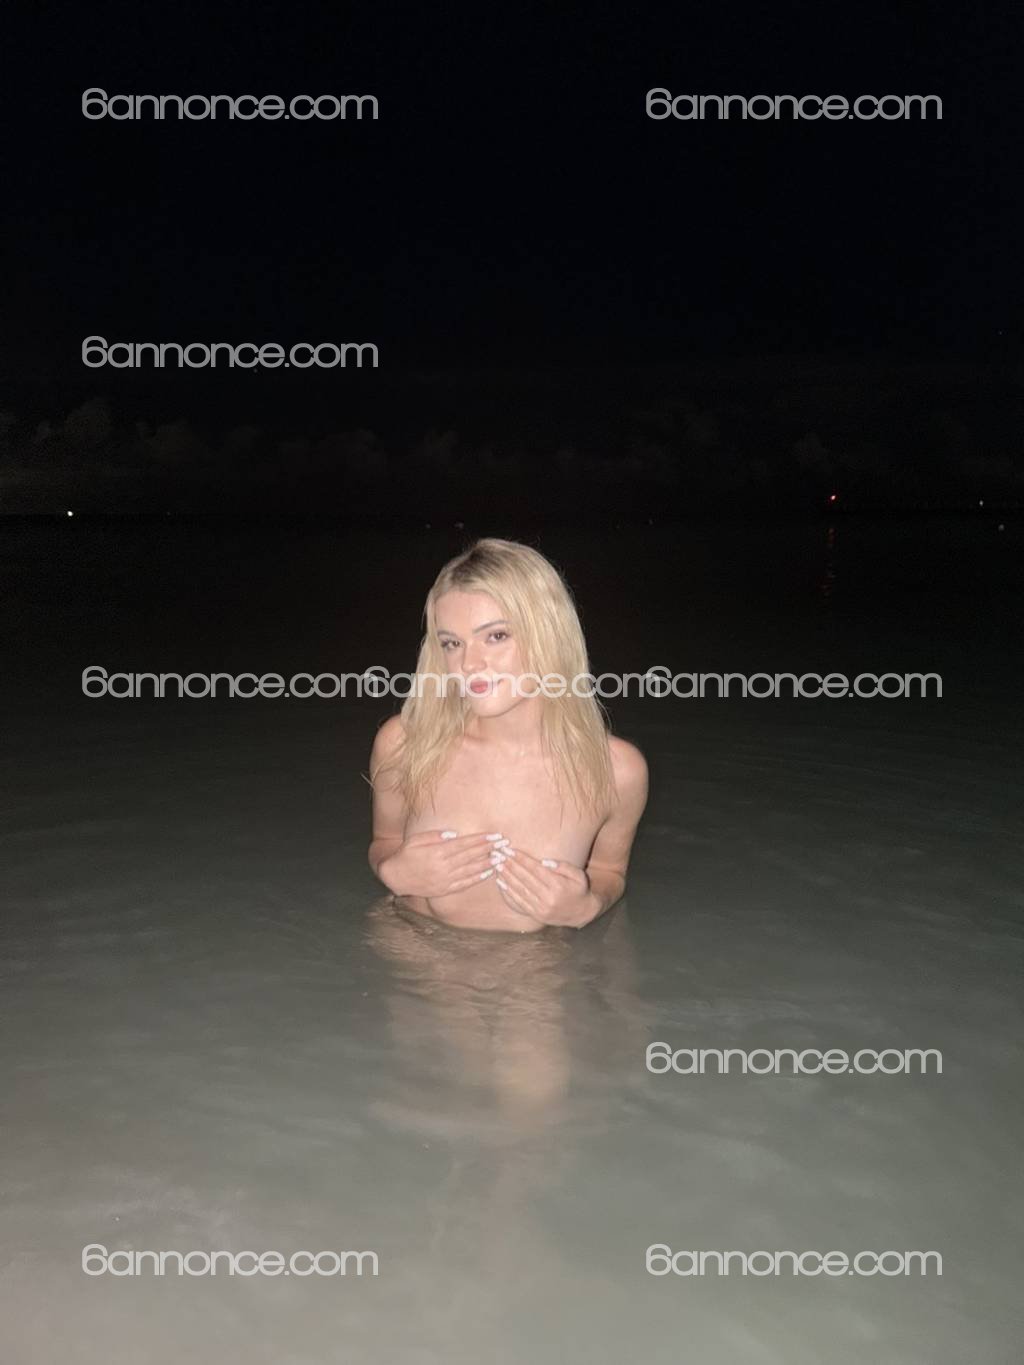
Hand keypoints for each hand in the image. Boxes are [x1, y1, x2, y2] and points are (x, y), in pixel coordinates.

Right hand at [379, 830, 497, 897]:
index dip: (481, 840)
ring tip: (501, 858)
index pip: (465, 844)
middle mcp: (443, 867)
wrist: (395, 877)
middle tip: (504, 844)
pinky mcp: (445, 889)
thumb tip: (454, 834)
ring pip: (471, 870)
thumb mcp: (416, 840)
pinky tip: (488, 873)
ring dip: (487, 864)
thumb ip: (435, 836)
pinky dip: (477, 878)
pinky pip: (464, 884)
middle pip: (471, 856)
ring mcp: (445, 879)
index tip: (494, 835)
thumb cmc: (406, 854)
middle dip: (489, 849)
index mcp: (438, 852)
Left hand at [492, 846, 596, 927]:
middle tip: (499, 854)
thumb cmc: (579, 890)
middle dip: (511, 865)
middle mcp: (548, 898)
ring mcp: (541, 908)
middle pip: (525, 878)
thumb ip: (563, 866)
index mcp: (558, 886)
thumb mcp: (579, 875)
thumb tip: (544, 862)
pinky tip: (500, 882)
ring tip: (497, 865)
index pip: (535, 869)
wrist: (581, 914)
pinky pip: (519, 902)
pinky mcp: (536, 915)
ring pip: (520, 890)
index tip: (511, 850)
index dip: (522, 859)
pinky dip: (508, 892)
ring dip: (507, 877)